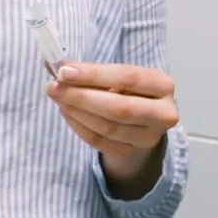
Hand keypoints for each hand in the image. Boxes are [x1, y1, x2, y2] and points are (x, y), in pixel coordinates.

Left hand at [45, 62, 178, 190]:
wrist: (141, 120)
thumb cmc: (127, 90)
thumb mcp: (117, 76)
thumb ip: (92, 71)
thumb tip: (59, 65)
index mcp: (162, 85)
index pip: (128, 77)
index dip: (94, 74)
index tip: (65, 71)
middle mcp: (163, 113)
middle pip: (119, 107)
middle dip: (82, 96)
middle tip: (54, 87)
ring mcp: (149, 137)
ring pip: (108, 127)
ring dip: (77, 112)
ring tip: (58, 98)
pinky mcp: (132, 152)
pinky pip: (100, 142)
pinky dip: (79, 127)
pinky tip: (66, 112)